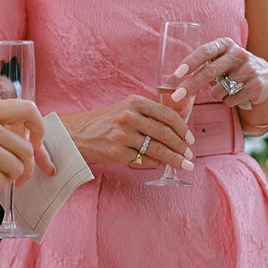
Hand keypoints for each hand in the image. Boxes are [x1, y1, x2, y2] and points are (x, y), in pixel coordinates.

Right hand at [60, 94, 194, 173]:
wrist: (77, 134)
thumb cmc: (105, 123)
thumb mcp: (125, 109)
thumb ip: (148, 114)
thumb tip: (175, 128)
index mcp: (135, 102)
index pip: (166, 115)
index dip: (182, 128)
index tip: (190, 138)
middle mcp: (129, 116)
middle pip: (164, 133)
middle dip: (181, 146)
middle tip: (190, 154)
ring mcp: (123, 135)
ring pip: (157, 148)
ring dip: (174, 158)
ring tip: (185, 164)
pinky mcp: (118, 151)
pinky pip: (144, 159)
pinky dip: (157, 163)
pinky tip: (164, 165)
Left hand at [168, 36, 267, 112]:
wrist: (267, 80)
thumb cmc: (233, 71)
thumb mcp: (216, 64)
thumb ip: (195, 70)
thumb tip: (166, 80)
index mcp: (225, 44)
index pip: (205, 51)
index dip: (190, 62)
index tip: (177, 74)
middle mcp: (238, 54)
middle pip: (210, 72)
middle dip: (191, 85)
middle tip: (178, 96)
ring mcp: (249, 69)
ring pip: (219, 91)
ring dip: (216, 96)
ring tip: (225, 90)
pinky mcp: (256, 85)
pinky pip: (231, 100)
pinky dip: (228, 102)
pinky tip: (236, 96)